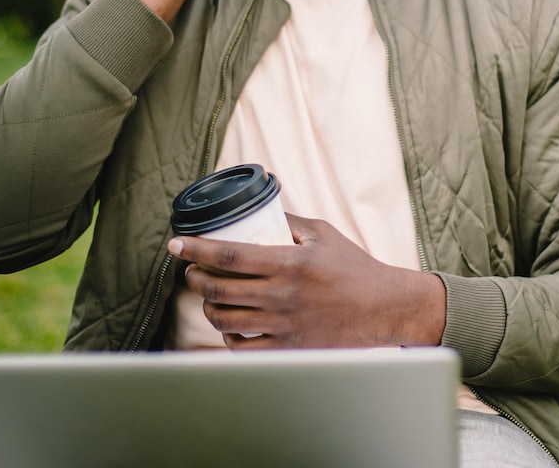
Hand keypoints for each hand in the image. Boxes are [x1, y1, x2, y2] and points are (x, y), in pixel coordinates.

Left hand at [166, 214, 445, 349]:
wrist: (384, 308)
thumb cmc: (354, 267)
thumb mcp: (323, 234)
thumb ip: (288, 222)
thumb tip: (255, 210)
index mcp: (289, 263)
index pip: (229, 254)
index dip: (196, 248)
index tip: (175, 244)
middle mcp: (282, 295)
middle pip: (218, 289)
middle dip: (195, 278)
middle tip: (192, 270)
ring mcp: (284, 325)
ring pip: (224, 319)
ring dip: (208, 307)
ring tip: (209, 296)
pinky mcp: (289, 348)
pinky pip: (242, 348)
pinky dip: (228, 336)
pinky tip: (229, 325)